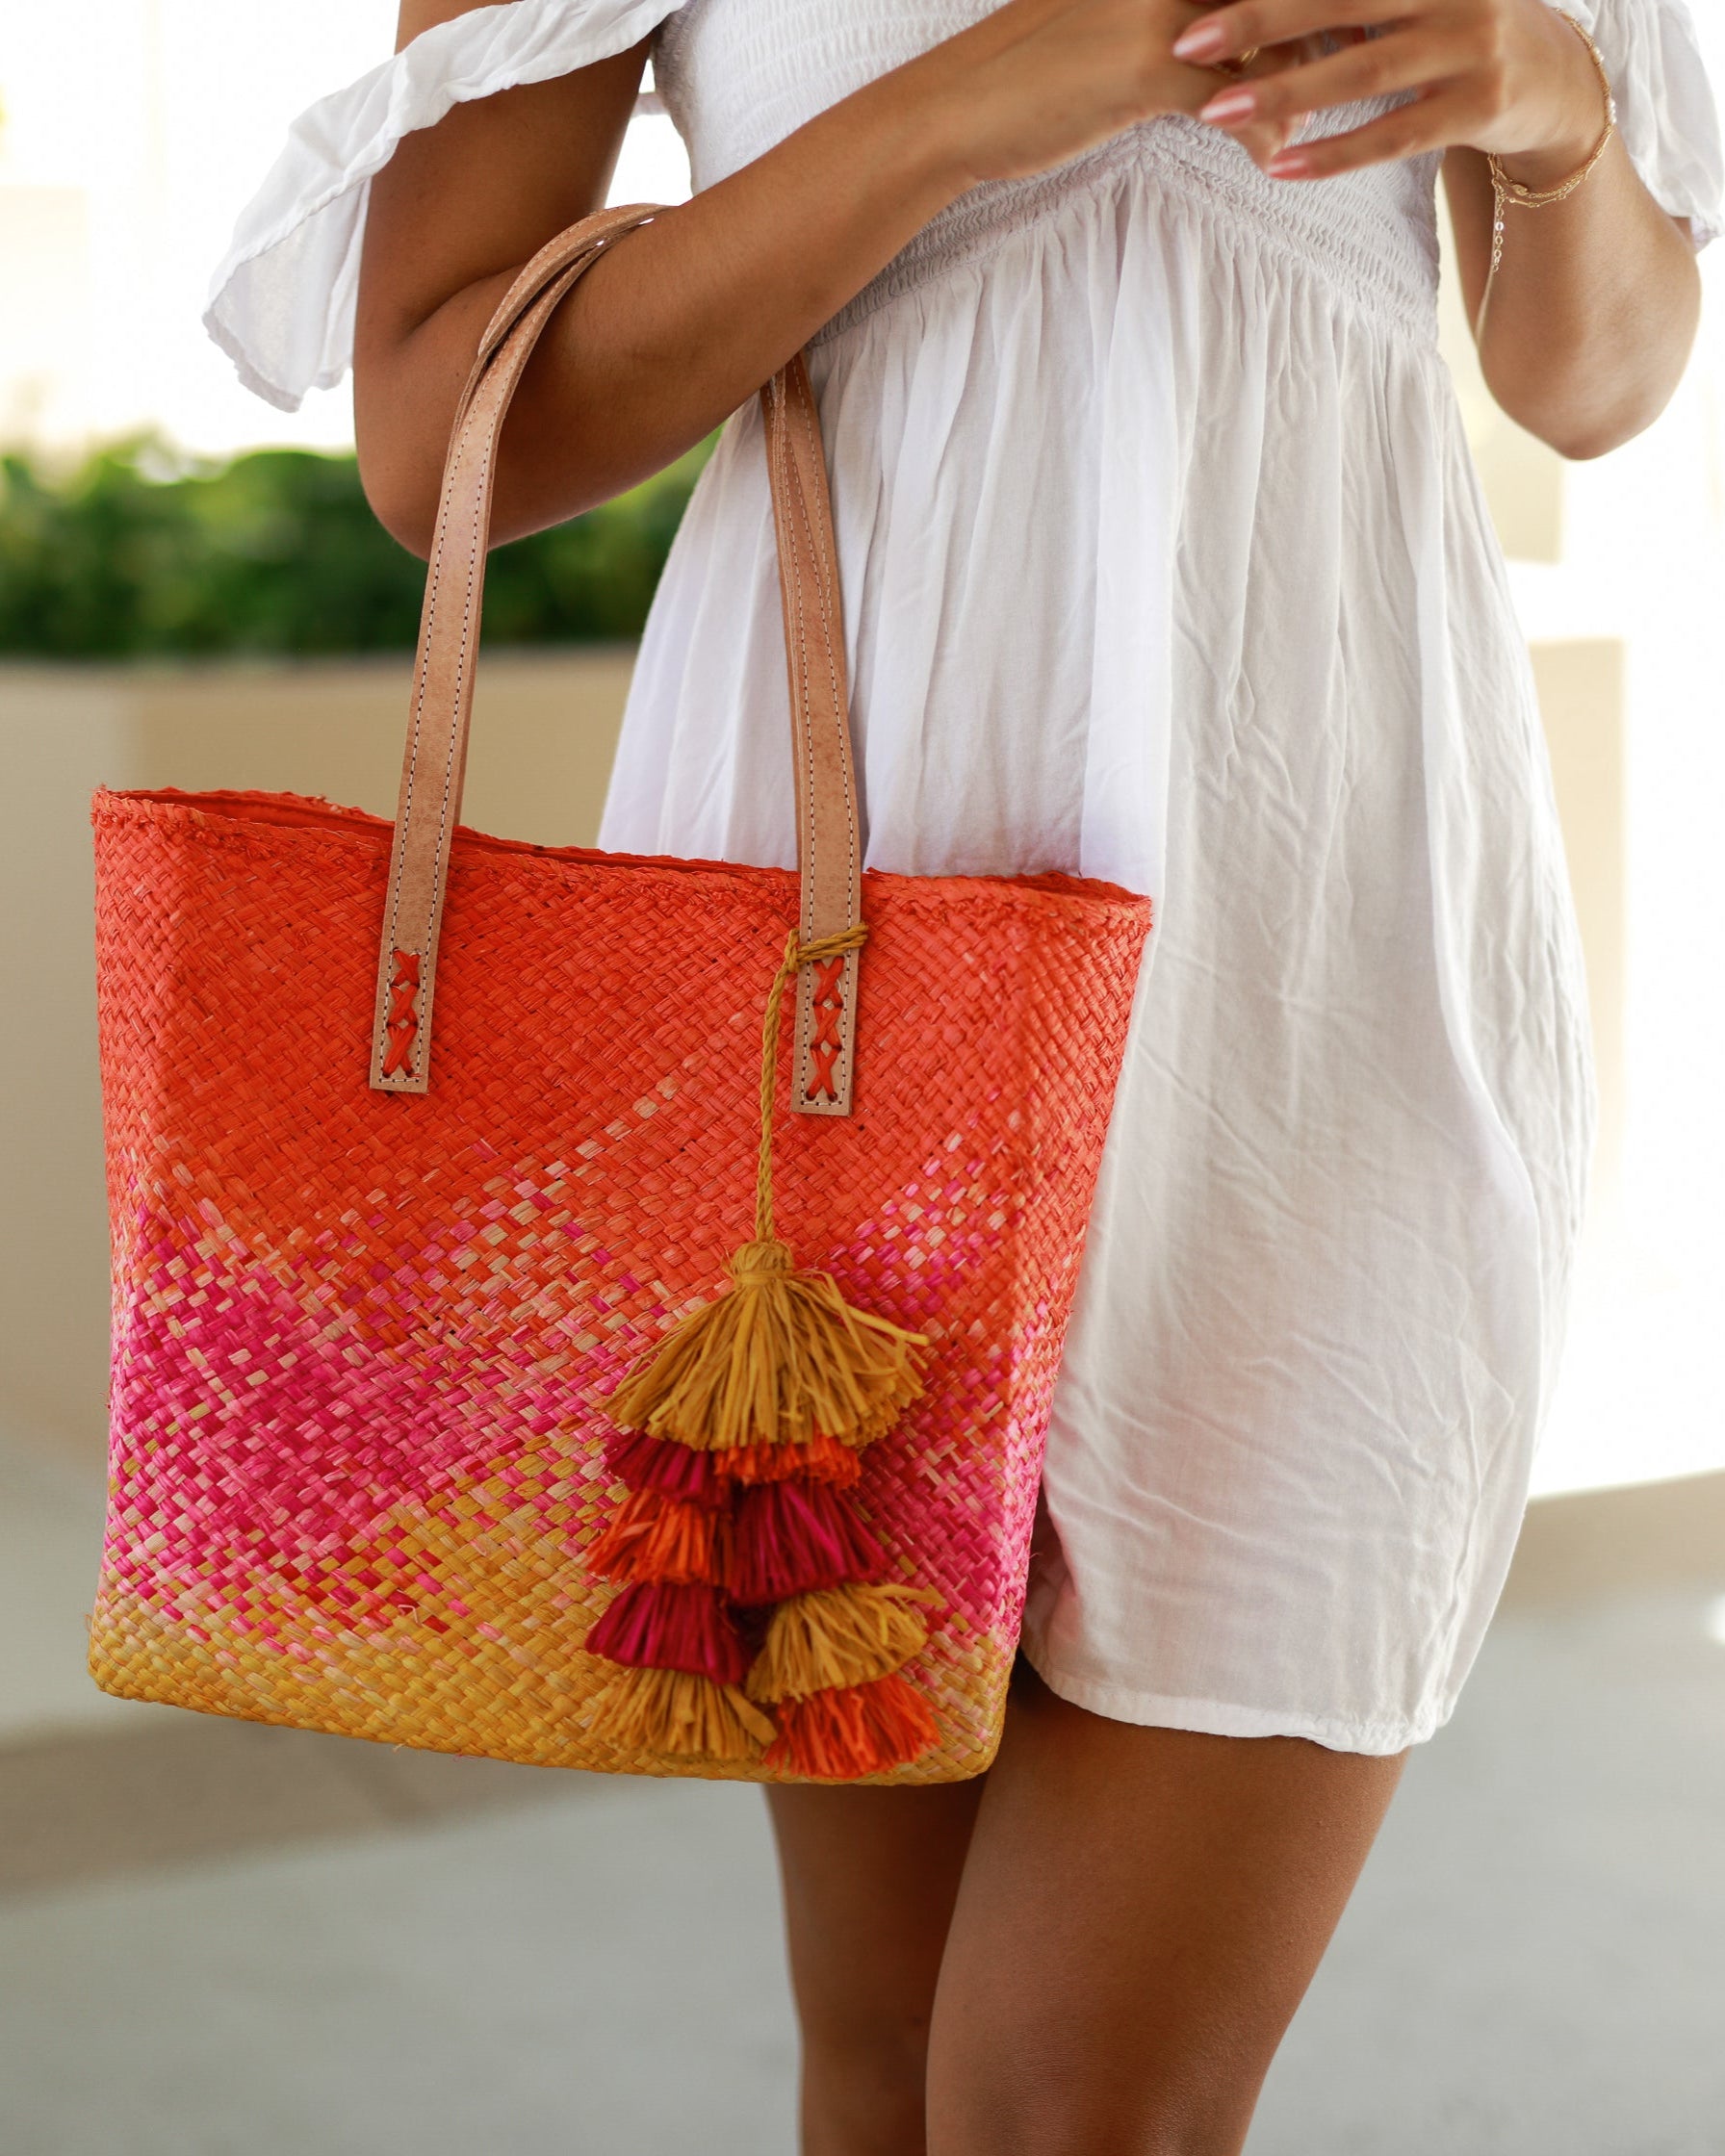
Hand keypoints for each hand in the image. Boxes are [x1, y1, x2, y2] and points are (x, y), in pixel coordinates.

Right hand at [915, 0, 1303, 188]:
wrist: (958, 109)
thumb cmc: (1031, 71)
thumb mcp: (1106, 19)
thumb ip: (1172, 13)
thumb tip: (1228, 31)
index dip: (1307, 2)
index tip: (1339, 26)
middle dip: (1326, 25)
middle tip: (1361, 58)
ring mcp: (1161, 7)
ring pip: (1271, 33)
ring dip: (1303, 80)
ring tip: (1315, 118)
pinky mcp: (1150, 68)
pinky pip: (1237, 99)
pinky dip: (1264, 132)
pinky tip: (1270, 158)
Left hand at [1169, 0, 1611, 183]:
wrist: (1556, 78)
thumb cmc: (1456, 29)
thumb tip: (1264, 3)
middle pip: (1343, 0)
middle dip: (1261, 19)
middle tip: (1188, 42)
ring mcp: (1473, 45)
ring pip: (1365, 72)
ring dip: (1285, 92)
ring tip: (1216, 111)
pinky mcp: (1482, 106)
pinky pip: (1395, 136)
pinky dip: (1335, 152)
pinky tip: (1280, 166)